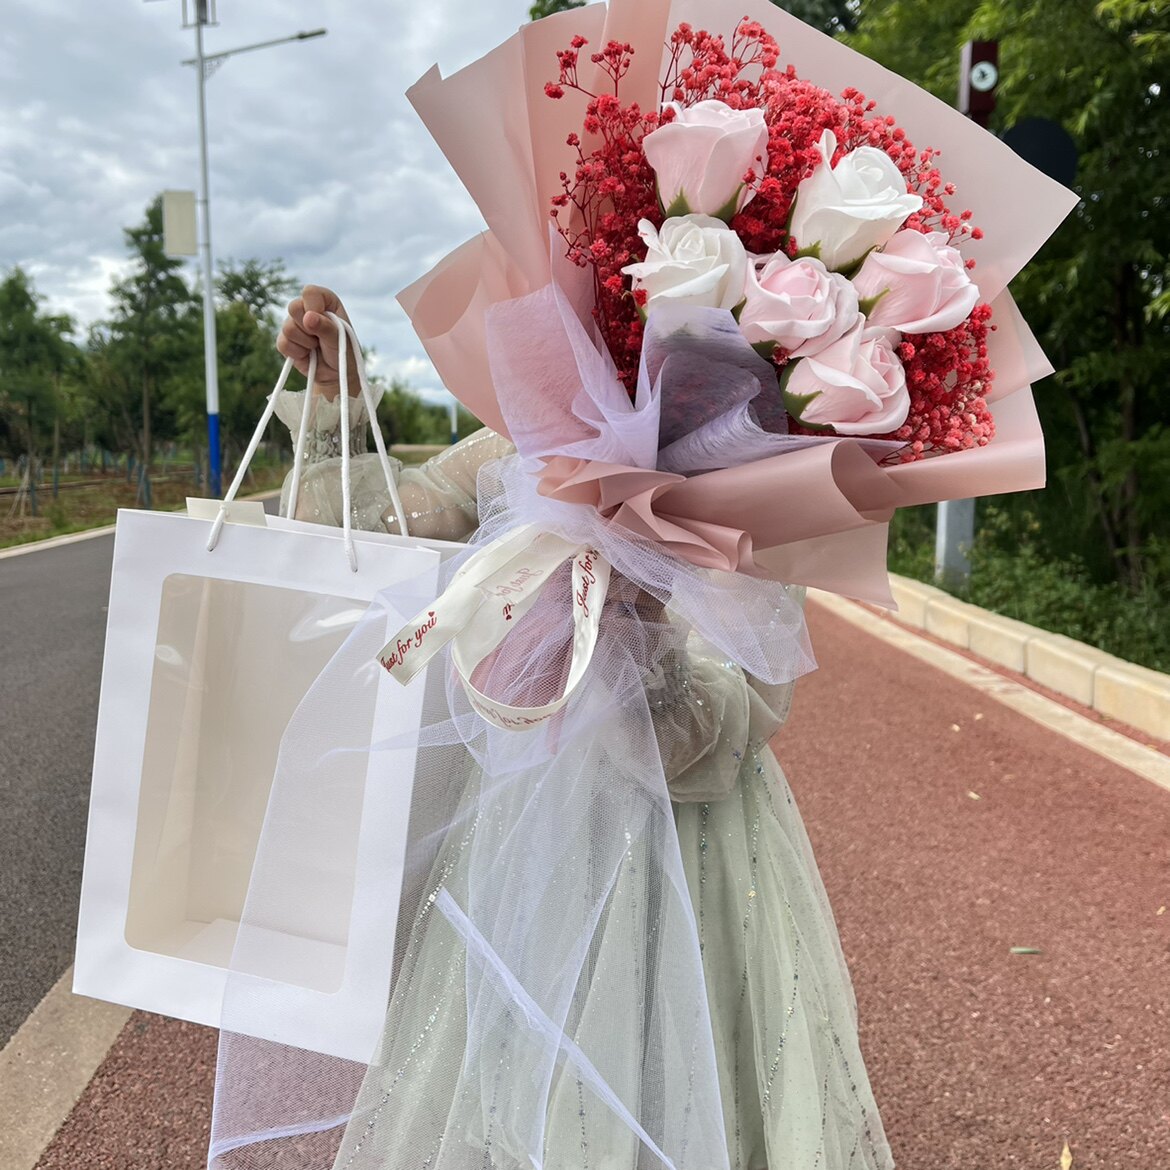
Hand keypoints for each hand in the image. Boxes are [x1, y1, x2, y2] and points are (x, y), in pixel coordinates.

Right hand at [276, 285, 360, 399]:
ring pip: (287, 327)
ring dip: (305, 343)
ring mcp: (294, 324)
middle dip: (307, 327)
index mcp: (325, 301)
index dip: (313, 306)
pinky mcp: (285, 341)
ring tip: (316, 347)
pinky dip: (297, 353)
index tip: (322, 320)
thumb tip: (308, 317)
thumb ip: (326, 327)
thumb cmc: (344, 353)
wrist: (336, 375)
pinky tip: (307, 355)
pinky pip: (283, 343)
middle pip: (294, 307)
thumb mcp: (340, 339)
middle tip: (320, 338)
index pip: (310, 292)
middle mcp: (307, 309)